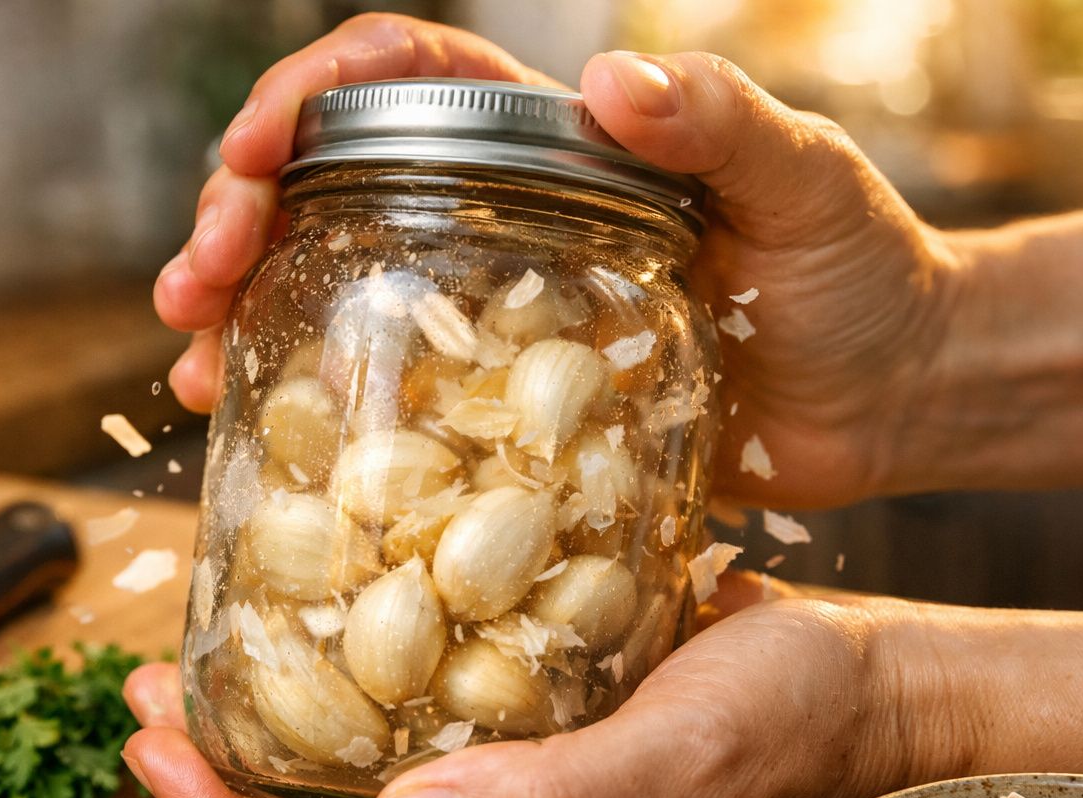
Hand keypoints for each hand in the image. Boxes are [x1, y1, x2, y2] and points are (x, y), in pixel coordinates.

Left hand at [122, 580, 935, 797]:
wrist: (863, 702)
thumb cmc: (785, 722)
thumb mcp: (677, 753)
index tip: (151, 734)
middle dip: (219, 786)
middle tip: (156, 689)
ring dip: (269, 753)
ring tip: (210, 671)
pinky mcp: (531, 787)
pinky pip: (405, 778)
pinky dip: (341, 725)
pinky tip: (322, 657)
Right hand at [155, 13, 964, 508]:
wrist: (888, 395)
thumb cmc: (859, 271)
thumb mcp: (801, 179)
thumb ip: (718, 122)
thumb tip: (613, 79)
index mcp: (555, 142)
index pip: (401, 80)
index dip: (307, 100)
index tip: (251, 156)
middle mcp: (505, 216)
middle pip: (329, 185)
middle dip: (237, 215)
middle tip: (194, 281)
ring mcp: (497, 311)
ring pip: (333, 285)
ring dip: (247, 311)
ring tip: (195, 361)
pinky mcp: (507, 402)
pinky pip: (390, 392)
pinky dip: (316, 403)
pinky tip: (263, 433)